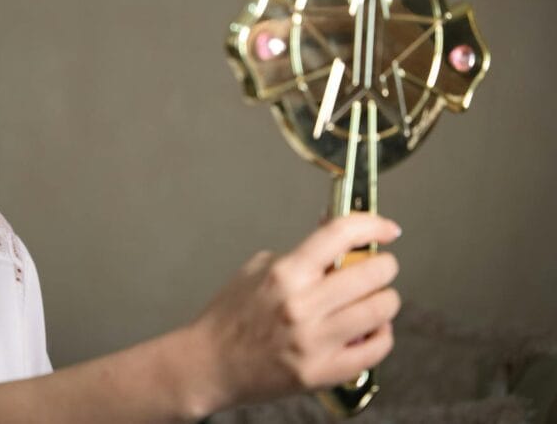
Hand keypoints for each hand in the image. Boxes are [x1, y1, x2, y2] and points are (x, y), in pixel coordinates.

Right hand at [189, 214, 400, 412]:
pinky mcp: (322, 372)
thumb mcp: (258, 269)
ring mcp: (313, 341)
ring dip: (386, 299)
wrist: (209, 364)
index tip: (386, 229)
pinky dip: (381, 335)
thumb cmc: (230, 317)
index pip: (339, 234)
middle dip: (384, 265)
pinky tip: (370, 330)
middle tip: (380, 266)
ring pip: (381, 310)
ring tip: (375, 299)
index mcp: (284, 274)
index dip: (371, 224)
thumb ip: (301, 254)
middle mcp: (300, 305)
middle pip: (372, 272)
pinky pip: (375, 349)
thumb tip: (337, 235)